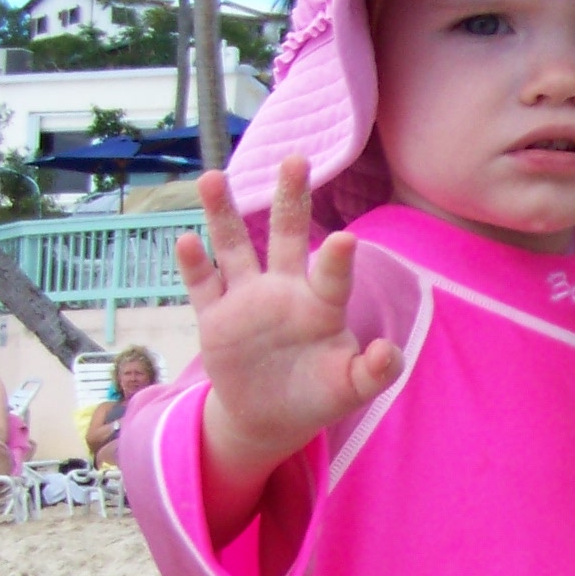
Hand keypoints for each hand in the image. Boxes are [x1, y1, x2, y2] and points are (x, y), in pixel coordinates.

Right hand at [176, 162, 401, 485]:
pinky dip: (194, 266)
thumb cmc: (318, 394)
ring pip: (235, 248)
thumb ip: (374, 372)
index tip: (346, 239)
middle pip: (287, 236)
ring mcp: (248, 300)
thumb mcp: (350, 389)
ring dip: (223, 215)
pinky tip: (185, 241)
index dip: (338, 259)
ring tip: (212, 177)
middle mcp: (285, 290)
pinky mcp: (216, 318)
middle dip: (290, 199)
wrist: (270, 416)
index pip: (332, 275)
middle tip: (295, 159)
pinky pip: (203, 286)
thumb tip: (389, 352)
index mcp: (322, 304)